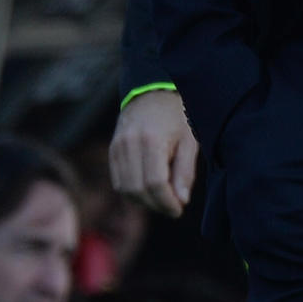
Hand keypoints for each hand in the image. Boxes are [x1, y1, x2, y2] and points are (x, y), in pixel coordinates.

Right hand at [109, 90, 198, 217]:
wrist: (153, 91)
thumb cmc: (177, 116)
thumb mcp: (190, 140)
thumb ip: (186, 171)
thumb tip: (181, 201)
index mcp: (152, 140)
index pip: (155, 183)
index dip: (166, 202)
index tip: (178, 210)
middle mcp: (130, 144)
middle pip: (137, 189)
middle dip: (155, 205)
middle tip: (172, 208)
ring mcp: (117, 147)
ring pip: (124, 189)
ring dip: (143, 201)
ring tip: (162, 199)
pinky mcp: (112, 150)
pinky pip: (118, 181)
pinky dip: (132, 192)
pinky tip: (149, 190)